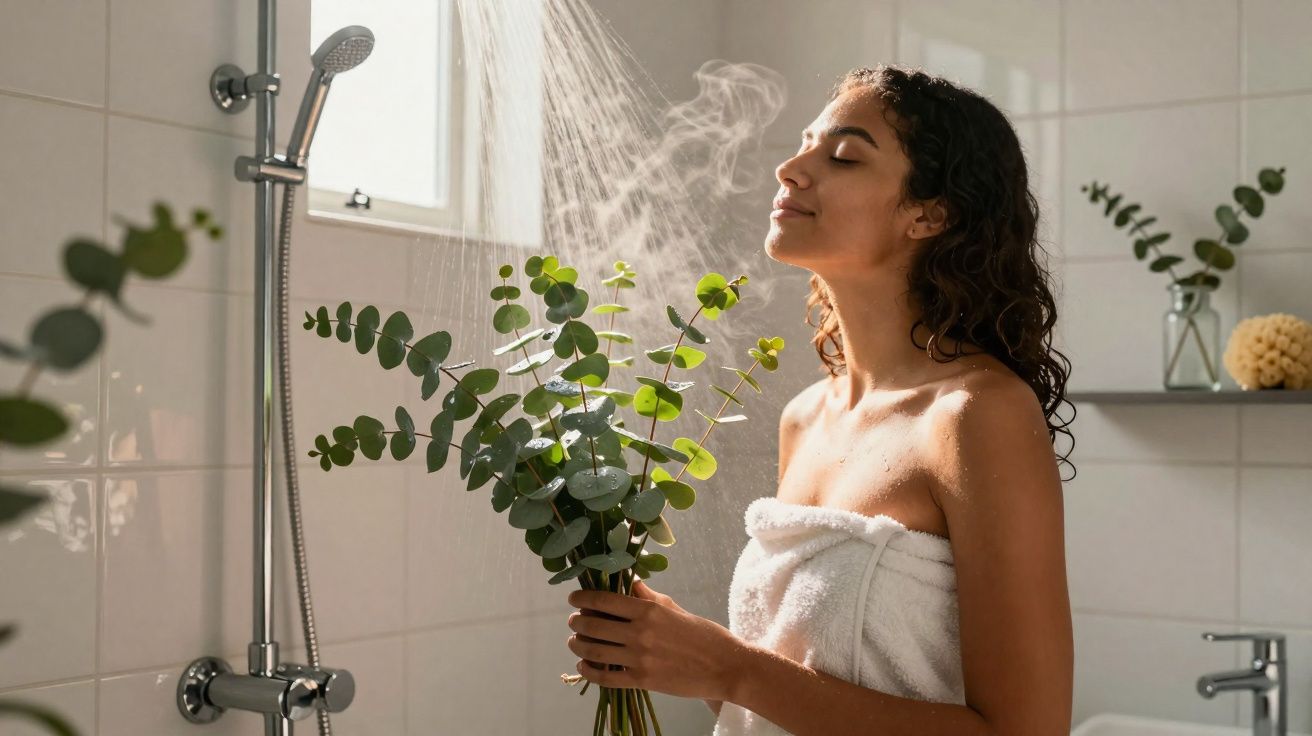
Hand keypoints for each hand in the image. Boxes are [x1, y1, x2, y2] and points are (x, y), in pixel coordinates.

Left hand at [567, 579, 744, 700]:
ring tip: (574, 642)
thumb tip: (630, 583)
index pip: (604, 600)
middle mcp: (641, 633)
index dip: (583, 598)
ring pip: (595, 651)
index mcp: (649, 611)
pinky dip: (589, 671)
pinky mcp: (643, 680)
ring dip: (577, 645)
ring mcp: (640, 658)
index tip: (574, 598)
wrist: (725, 666)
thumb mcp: (674, 608)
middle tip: (573, 621)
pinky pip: (606, 677)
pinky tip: (583, 666)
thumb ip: (648, 598)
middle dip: (577, 622)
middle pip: (594, 625)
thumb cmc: (703, 634)